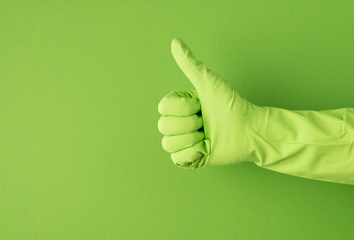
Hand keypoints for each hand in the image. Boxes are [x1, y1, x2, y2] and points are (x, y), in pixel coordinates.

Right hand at [157, 38, 257, 168]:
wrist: (249, 130)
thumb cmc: (232, 105)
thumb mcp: (209, 83)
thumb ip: (190, 64)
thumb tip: (175, 42)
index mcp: (180, 106)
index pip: (163, 108)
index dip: (182, 109)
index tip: (201, 106)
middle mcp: (179, 122)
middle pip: (164, 126)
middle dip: (188, 124)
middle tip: (205, 122)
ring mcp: (183, 141)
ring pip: (168, 144)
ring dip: (190, 139)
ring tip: (207, 136)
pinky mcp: (190, 157)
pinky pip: (176, 159)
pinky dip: (191, 154)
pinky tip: (205, 147)